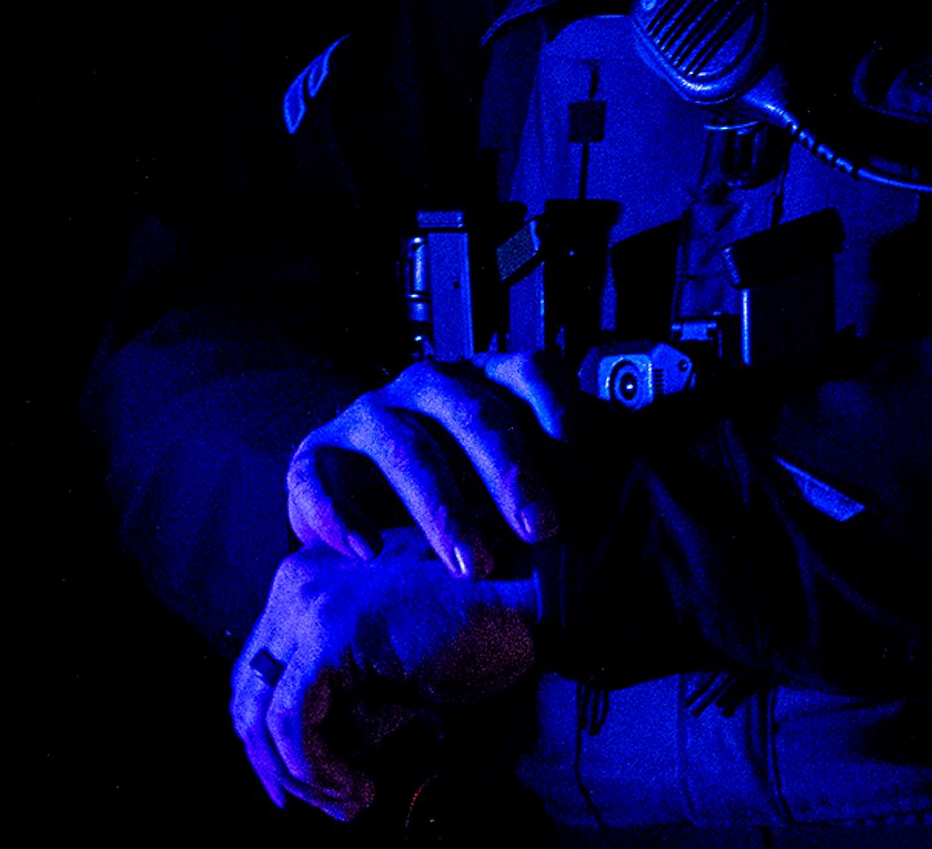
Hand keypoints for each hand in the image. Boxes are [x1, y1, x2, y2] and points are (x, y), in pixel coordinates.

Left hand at [229, 533, 538, 817]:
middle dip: (276, 764)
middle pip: (246, 693)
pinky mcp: (329, 634)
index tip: (304, 787)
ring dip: (303, 775)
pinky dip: (318, 767)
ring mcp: (308, 605)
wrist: (528, 601)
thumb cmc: (471, 634)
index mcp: (306, 581)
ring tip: (352, 799)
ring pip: (262, 714)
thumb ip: (341, 710)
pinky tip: (359, 785)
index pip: (257, 673)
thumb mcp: (388, 677)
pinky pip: (294, 722)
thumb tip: (301, 772)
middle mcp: (295, 583)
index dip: (271, 741)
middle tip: (321, 805)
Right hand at [288, 354, 581, 577]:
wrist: (365, 512)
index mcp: (484, 382)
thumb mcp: (508, 485)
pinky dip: (341, 515)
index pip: (528, 369)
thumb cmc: (459, 493)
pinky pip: (319, 479)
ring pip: (404, 447)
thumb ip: (553, 487)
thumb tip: (617, 519)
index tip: (584, 463)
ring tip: (472, 563)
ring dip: (442, 507)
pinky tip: (368, 552)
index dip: (557, 408)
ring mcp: (368, 416)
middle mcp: (426, 386)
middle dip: (510, 473)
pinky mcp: (315, 456)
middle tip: (543, 529)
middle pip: (471, 411)